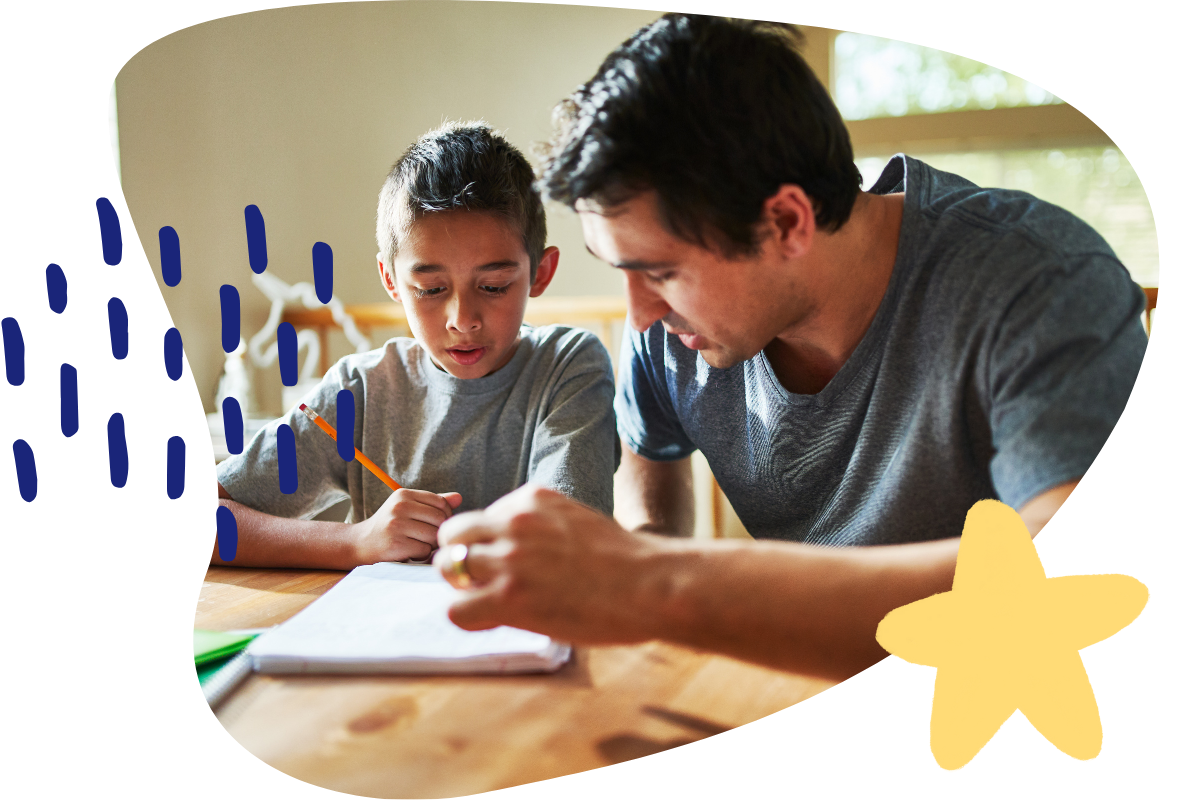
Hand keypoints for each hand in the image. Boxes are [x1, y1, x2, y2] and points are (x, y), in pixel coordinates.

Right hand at [352, 489, 462, 563]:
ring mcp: (396, 525)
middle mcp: (399, 507)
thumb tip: (459, 498)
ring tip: (417, 543)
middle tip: (426, 537)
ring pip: (434, 536)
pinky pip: (425, 550)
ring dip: (430, 544)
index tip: (435, 524)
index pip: (441, 503)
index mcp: (404, 494)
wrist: (362, 543)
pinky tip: (410, 552)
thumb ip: (433, 503)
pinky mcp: (396, 544)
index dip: (445, 515)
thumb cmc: (391, 525)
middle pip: (440, 520)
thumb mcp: (408, 508)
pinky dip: (421, 554)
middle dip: (438, 531)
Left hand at [433, 483, 669, 643]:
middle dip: (463, 557)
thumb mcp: (577, 521)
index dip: (490, 543)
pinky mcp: (508, 596)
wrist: (649, 584)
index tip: (510, 563)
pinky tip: (494, 621)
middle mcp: (513, 521)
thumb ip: (544, 528)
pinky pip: (457, 608)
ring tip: (487, 602)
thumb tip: (524, 553)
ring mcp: (508, 557)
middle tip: (485, 582)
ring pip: (448, 566)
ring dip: (462, 586)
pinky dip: (468, 618)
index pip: (484, 516)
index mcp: (531, 498)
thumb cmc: (625, 561)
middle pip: (453, 534)